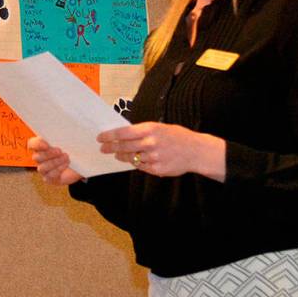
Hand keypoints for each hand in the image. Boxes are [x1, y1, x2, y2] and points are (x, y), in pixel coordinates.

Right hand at [27, 136, 82, 185]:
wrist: (82, 164)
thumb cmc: (75, 149)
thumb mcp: (75, 140)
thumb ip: (74, 134)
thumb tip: (82, 131)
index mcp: (42, 146)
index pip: (31, 144)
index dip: (36, 144)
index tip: (47, 145)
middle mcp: (40, 158)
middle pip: (36, 157)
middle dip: (48, 154)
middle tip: (60, 151)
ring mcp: (44, 169)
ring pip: (42, 167)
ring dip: (54, 162)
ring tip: (66, 158)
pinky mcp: (49, 178)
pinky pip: (49, 176)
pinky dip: (58, 170)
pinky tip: (66, 165)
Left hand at [97, 122, 225, 180]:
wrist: (196, 151)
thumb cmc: (177, 136)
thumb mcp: (159, 127)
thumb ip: (142, 131)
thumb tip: (121, 134)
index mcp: (150, 130)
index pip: (123, 133)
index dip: (109, 136)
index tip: (100, 138)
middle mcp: (150, 143)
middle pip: (124, 147)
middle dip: (111, 148)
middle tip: (103, 149)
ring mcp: (154, 157)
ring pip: (131, 158)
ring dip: (122, 156)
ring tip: (118, 154)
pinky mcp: (157, 169)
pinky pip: (141, 167)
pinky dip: (136, 163)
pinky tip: (135, 160)